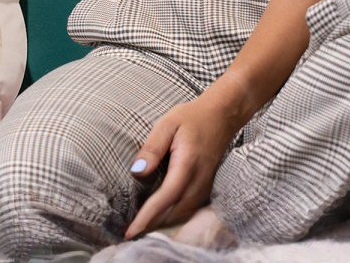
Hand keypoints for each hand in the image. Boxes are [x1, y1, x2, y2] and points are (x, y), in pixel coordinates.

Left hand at [125, 93, 239, 239]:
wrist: (221, 116)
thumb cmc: (191, 118)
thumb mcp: (167, 124)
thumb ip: (152, 148)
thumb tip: (137, 172)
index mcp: (187, 165)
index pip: (165, 198)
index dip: (147, 217)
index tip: (130, 231)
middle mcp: (199, 181)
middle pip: (173, 213)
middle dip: (151, 226)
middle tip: (128, 233)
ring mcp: (205, 187)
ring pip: (181, 215)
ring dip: (161, 224)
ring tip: (140, 228)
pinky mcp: (206, 189)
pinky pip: (188, 210)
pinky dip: (172, 217)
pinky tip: (158, 217)